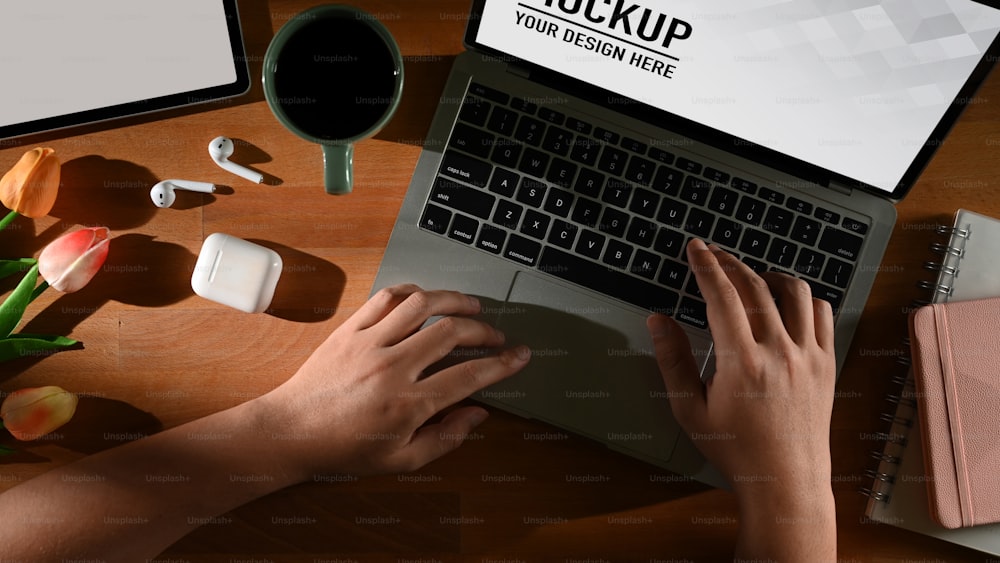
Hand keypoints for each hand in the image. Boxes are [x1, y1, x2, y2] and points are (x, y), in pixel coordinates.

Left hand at [256, 284, 530, 478]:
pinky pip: (386, 297)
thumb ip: (445, 438)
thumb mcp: (401, 460)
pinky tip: (427, 298)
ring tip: (471, 305)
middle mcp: (392, 367)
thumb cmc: (345, 450)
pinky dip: (412, 292)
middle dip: (483, 330)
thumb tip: (478, 414)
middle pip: (450, 333)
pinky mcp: (350, 329)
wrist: (291, 431)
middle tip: (495, 335)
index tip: (519, 356)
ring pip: (421, 305)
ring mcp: (369, 343)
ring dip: (453, 300)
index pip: (468, 376)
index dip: (501, 364)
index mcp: (407, 404)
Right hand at [647, 239, 835, 495]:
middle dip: (731, 263)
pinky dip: (805, 298)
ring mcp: (809, 357)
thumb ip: (673, 361)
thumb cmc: (735, 450)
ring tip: (752, 277)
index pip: (721, 296)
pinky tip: (787, 303)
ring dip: (770, 275)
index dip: (706, 266)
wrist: (785, 481)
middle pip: (756, 286)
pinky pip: (823, 314)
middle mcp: (780, 353)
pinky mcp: (827, 364)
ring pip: (796, 292)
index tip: (696, 248)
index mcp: (742, 363)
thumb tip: (659, 321)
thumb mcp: (690, 410)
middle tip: (715, 255)